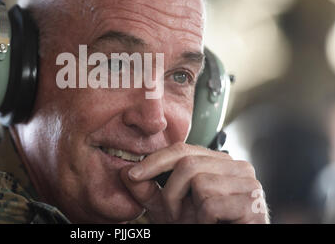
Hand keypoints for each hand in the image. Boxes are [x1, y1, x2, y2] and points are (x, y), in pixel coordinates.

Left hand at [120, 142, 268, 223]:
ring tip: (196, 221)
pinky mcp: (253, 204)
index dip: (155, 160)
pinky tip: (213, 226)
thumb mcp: (169, 209)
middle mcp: (238, 167)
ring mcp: (249, 184)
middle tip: (173, 214)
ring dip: (187, 208)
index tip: (134, 174)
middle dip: (170, 192)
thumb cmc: (203, 227)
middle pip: (188, 163)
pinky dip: (204, 220)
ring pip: (199, 181)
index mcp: (219, 162)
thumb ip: (149, 191)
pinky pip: (211, 204)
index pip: (183, 150)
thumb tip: (125, 172)